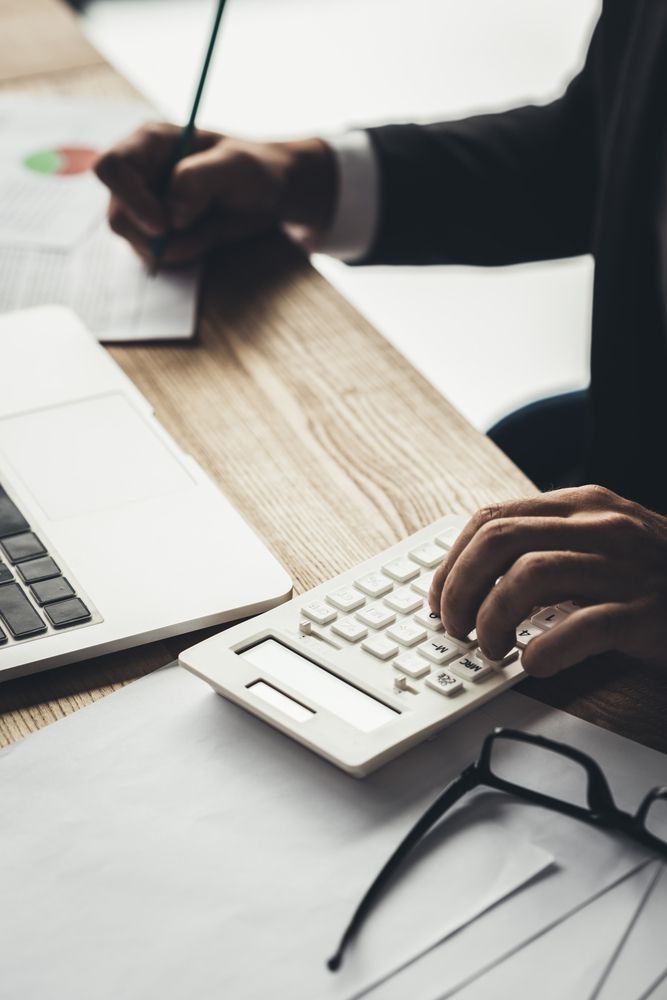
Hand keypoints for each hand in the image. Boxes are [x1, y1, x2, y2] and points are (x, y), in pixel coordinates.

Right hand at [94, 123, 335, 264]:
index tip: (163, 225)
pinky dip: (181, 255)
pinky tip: (205, 238)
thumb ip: (199, 179)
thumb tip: (171, 212)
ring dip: (172, 247)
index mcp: (149, 143)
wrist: (269, 193)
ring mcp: (144, 205)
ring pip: (134, 241)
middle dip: (154, 236)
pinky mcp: (156, 231)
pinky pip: (154, 255)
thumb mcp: (235, 166)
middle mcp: (139, 174)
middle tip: (193, 237)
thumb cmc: (254, 168)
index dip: (129, 199)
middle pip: (118, 215)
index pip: (111, 168)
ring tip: (208, 230)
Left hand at [428, 485, 666, 676]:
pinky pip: (580, 627)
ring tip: (491, 649)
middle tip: (453, 627)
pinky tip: (535, 663)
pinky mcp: (647, 613)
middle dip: (459, 587)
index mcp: (584, 506)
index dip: (453, 561)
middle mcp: (601, 527)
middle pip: (499, 541)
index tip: (439, 597)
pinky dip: (544, 650)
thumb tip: (478, 574)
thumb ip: (551, 544)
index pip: (492, 518)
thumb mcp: (605, 542)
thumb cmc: (661, 577)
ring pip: (528, 578)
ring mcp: (625, 568)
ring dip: (492, 619)